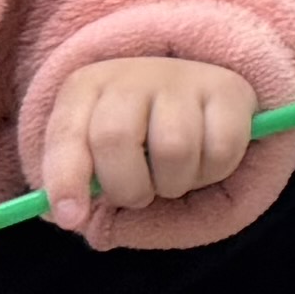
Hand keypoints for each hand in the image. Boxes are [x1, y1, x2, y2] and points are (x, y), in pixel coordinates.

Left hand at [36, 55, 260, 220]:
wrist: (203, 97)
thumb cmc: (143, 140)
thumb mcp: (102, 159)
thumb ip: (85, 189)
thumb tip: (73, 218)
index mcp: (87, 88)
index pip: (67, 134)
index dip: (65, 179)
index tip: (70, 218)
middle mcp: (132, 75)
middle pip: (115, 138)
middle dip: (127, 187)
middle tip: (139, 196)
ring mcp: (183, 77)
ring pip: (174, 148)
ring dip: (175, 183)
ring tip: (175, 176)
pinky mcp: (229, 88)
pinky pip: (221, 149)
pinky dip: (215, 172)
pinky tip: (207, 161)